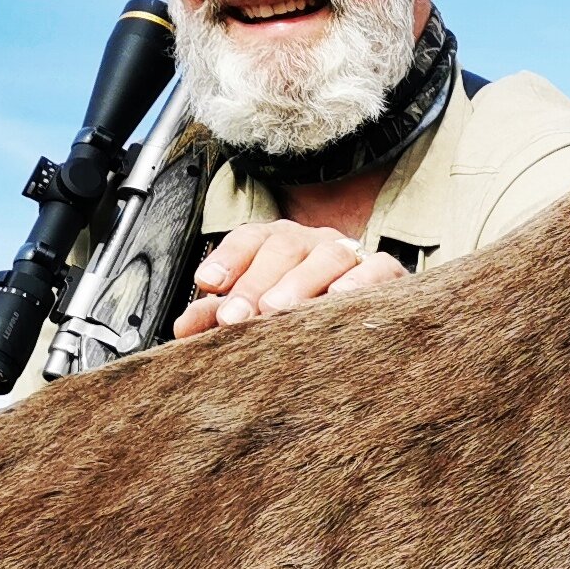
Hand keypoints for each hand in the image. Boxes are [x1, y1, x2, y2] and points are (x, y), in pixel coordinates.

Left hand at [173, 221, 406, 335]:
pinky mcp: (387, 271)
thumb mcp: (256, 314)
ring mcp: (350, 253)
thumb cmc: (301, 313)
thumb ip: (218, 318)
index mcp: (277, 244)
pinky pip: (377, 267)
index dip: (228, 259)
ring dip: (300, 283)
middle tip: (234, 317)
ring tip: (278, 311)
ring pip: (327, 256)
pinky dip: (359, 281)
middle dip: (255, 283)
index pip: (249, 239)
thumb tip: (182, 329)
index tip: (208, 283)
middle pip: (283, 248)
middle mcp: (312, 242)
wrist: (364, 318)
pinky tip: (339, 300)